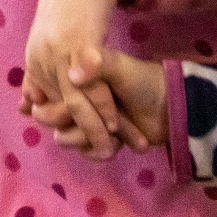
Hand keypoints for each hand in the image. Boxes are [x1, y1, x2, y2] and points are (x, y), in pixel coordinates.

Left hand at [21, 0, 136, 157]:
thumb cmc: (70, 7)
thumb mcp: (50, 42)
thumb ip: (42, 72)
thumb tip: (27, 103)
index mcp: (35, 62)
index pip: (53, 106)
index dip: (74, 127)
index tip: (93, 147)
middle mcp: (41, 60)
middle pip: (64, 107)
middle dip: (87, 133)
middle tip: (108, 152)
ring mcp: (56, 52)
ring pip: (76, 99)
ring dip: (97, 123)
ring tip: (117, 141)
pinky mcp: (75, 41)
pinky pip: (91, 80)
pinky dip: (103, 101)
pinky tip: (116, 116)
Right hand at [28, 48, 168, 158]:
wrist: (168, 107)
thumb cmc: (141, 80)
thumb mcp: (119, 66)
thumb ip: (95, 63)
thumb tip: (71, 75)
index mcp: (73, 79)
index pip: (48, 97)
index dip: (60, 109)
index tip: (81, 110)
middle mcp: (74, 100)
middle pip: (53, 122)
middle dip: (77, 127)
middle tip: (107, 123)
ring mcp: (84, 122)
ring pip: (66, 140)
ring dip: (89, 139)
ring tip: (115, 135)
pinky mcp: (96, 141)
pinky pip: (83, 152)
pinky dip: (98, 151)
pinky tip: (117, 144)